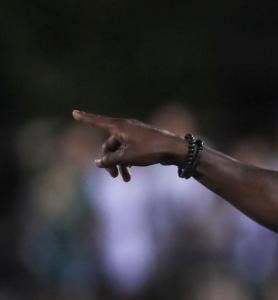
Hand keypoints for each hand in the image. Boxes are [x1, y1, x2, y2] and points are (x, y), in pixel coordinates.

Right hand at [71, 110, 187, 181]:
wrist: (175, 149)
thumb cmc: (151, 150)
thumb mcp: (127, 157)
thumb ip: (110, 160)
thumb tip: (97, 163)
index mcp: (119, 126)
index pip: (97, 121)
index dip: (85, 118)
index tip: (74, 112)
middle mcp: (125, 127)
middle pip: (109, 145)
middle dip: (109, 161)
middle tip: (113, 176)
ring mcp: (135, 134)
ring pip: (120, 150)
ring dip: (120, 165)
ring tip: (125, 179)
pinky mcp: (143, 141)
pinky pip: (129, 151)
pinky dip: (128, 161)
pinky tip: (131, 174)